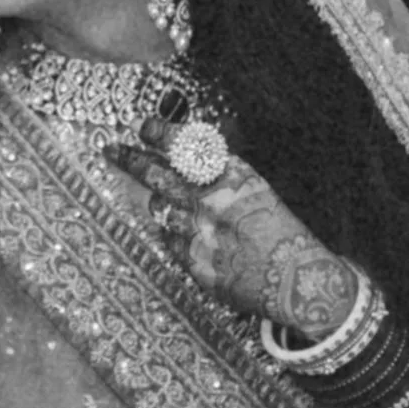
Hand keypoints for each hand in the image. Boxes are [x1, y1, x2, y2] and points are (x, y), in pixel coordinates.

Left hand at [117, 144, 359, 340]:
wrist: (296, 280)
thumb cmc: (280, 231)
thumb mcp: (254, 190)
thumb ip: (219, 176)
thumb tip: (183, 159)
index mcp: (231, 177)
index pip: (185, 146)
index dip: (159, 134)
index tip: (142, 127)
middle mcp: (210, 201)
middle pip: (156, 174)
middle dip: (129, 159)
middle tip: (111, 150)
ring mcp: (198, 233)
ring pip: (158, 208)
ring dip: (154, 200)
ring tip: (157, 197)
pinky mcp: (193, 262)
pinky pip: (169, 240)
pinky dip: (173, 233)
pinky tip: (186, 234)